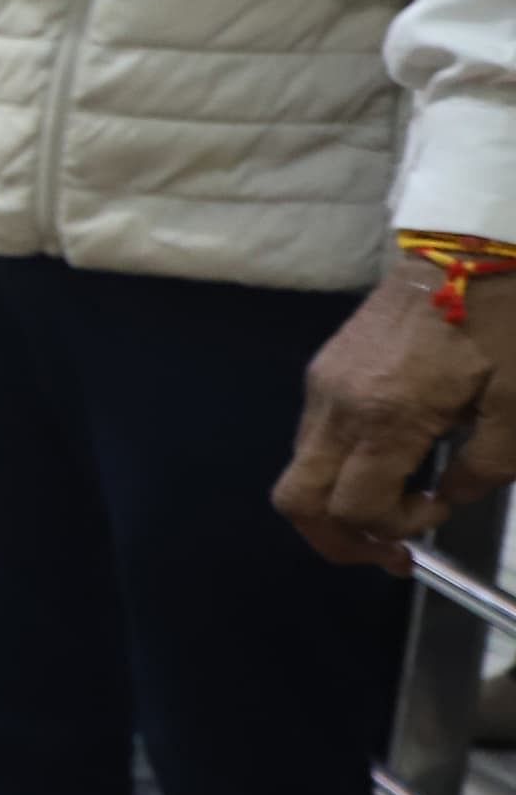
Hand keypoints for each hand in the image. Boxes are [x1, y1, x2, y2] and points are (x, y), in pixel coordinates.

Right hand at [274, 262, 515, 567]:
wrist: (463, 247)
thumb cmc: (502, 322)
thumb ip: (487, 465)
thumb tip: (452, 494)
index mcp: (386, 415)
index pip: (355, 506)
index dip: (393, 529)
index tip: (439, 513)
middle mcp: (337, 406)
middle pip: (298, 501)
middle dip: (338, 539)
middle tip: (388, 547)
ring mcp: (321, 386)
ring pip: (300, 473)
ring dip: (339, 504)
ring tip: (394, 503)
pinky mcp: (322, 371)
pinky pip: (313, 439)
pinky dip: (340, 468)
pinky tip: (389, 457)